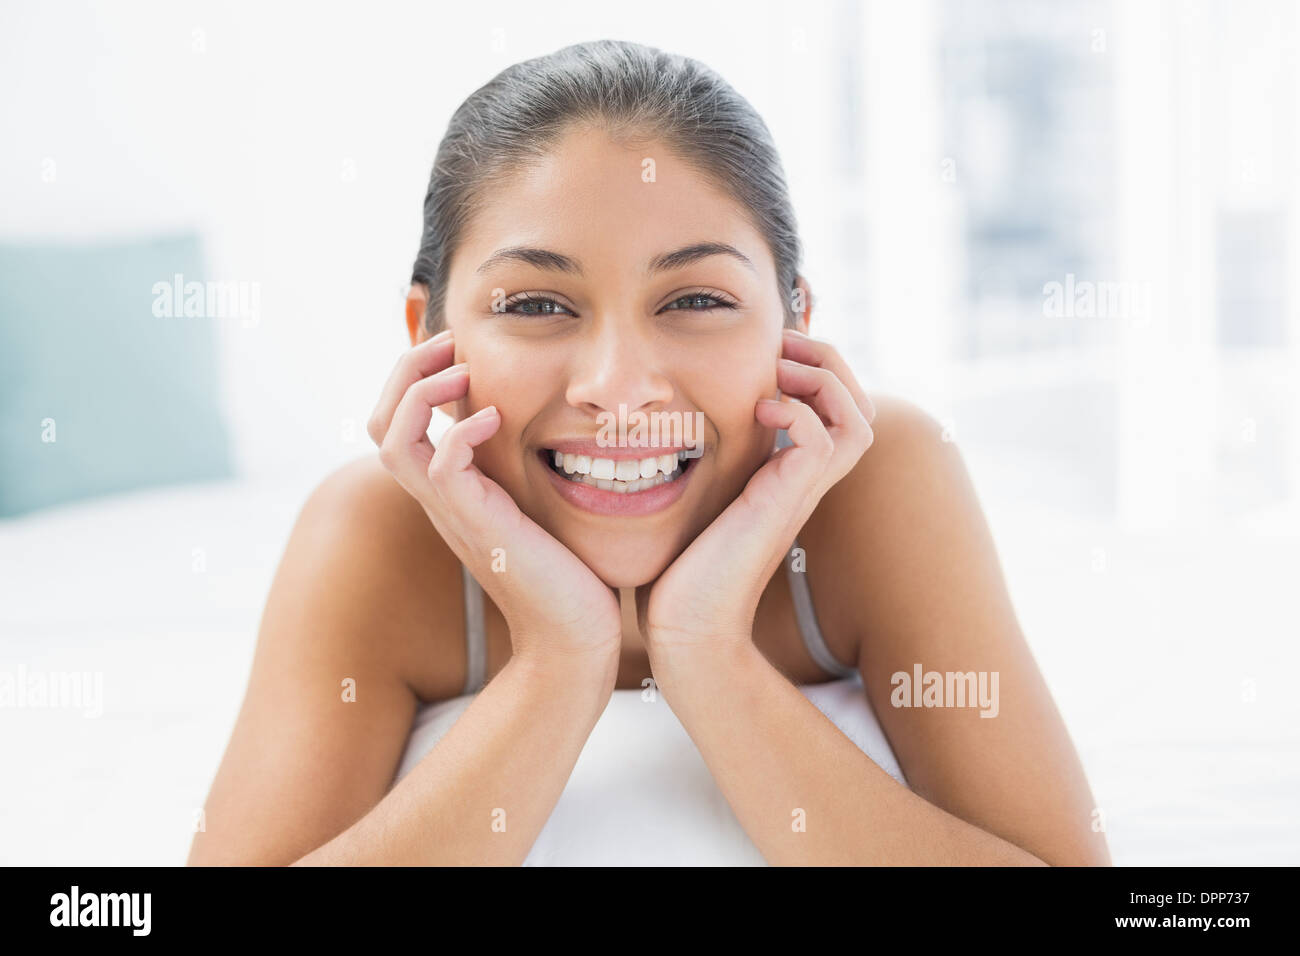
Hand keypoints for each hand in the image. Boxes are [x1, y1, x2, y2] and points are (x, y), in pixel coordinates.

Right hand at [368, 330, 622, 673]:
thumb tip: (543, 429)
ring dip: (420, 392)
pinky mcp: (477, 525)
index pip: (396, 421)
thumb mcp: (537, 505)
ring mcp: (452, 513)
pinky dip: (460, 432)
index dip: (415, 377)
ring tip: (461, 370)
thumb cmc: (567, 573)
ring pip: (391, 438)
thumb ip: (525, 471)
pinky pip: (440, 467)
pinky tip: (496, 417)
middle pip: (379, 421)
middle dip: (406, 369)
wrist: (573, 636)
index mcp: (448, 490)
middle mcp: (438, 499)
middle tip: (450, 342)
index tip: (458, 348)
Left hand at [637, 328, 875, 662]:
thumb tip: (669, 416)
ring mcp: (799, 493)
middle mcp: (803, 482)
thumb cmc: (677, 568)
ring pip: (858, 419)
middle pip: (861, 407)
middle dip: (829, 362)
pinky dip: (798, 410)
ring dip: (823, 379)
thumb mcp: (692, 495)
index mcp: (787, 475)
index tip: (769, 352)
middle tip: (782, 347)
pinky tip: (757, 412)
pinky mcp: (784, 502)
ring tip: (777, 372)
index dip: (815, 369)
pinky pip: (825, 440)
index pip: (836, 409)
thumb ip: (700, 458)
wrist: (684, 626)